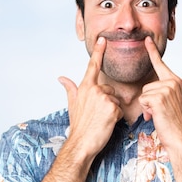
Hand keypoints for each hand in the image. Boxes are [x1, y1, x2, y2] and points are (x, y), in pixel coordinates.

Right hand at [59, 37, 122, 156]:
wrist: (82, 143)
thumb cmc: (78, 125)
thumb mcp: (72, 105)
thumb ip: (70, 89)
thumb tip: (61, 78)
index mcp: (84, 87)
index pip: (92, 66)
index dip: (98, 52)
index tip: (103, 39)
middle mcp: (94, 90)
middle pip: (109, 89)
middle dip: (108, 101)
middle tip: (98, 115)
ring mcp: (104, 98)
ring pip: (116, 99)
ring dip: (112, 110)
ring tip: (102, 120)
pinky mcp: (113, 107)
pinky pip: (120, 109)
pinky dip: (117, 117)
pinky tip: (107, 123)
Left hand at [139, 36, 181, 146]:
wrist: (179, 137)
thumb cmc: (177, 120)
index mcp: (175, 81)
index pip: (160, 64)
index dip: (152, 51)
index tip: (146, 39)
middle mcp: (172, 83)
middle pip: (147, 85)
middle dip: (149, 101)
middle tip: (160, 111)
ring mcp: (166, 90)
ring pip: (144, 94)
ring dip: (147, 107)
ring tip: (159, 114)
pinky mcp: (158, 98)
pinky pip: (143, 100)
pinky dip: (146, 111)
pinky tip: (156, 116)